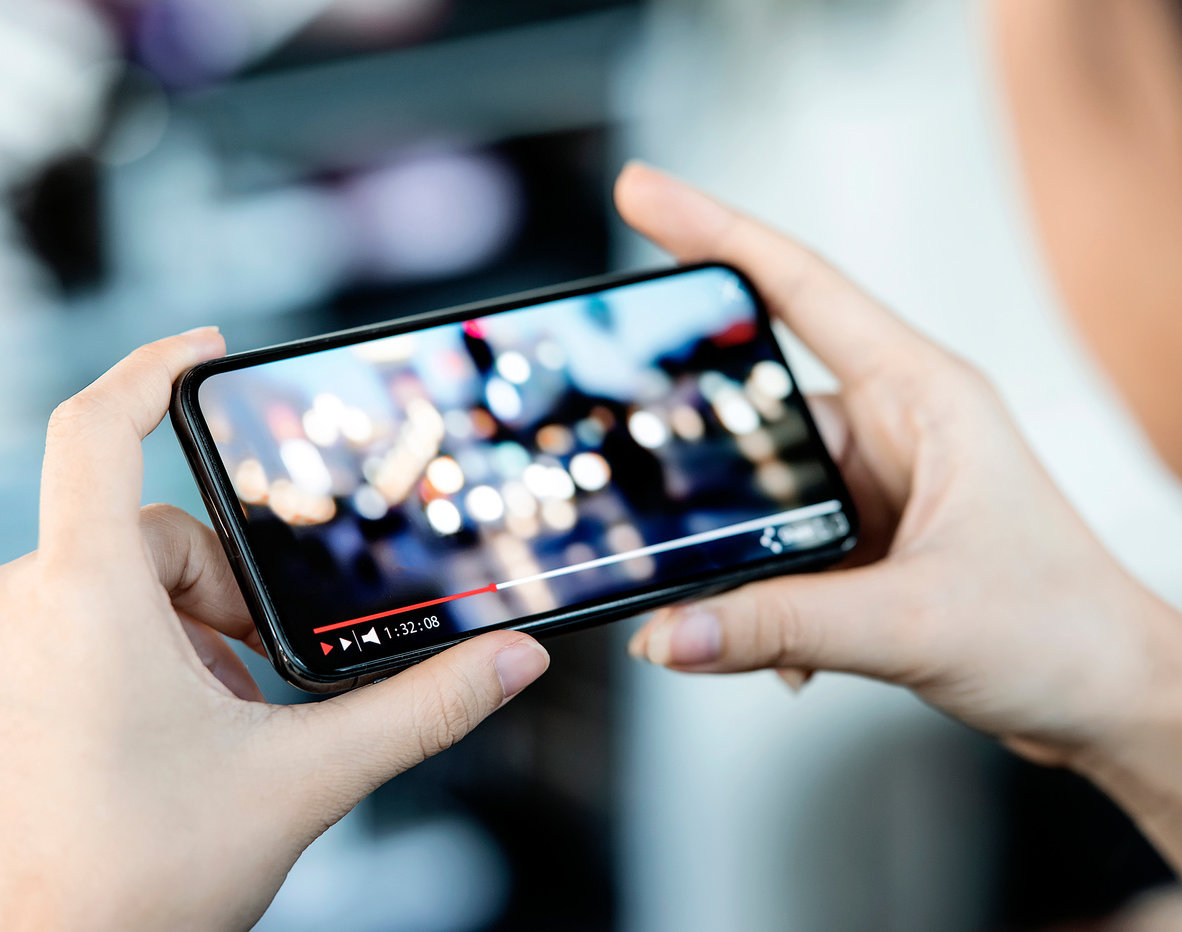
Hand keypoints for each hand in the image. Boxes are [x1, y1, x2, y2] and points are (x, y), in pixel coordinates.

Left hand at [0, 330, 549, 931]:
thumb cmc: (148, 887)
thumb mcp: (302, 778)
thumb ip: (419, 706)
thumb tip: (512, 660)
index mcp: (83, 599)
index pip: (98, 427)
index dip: (153, 367)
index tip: (202, 350)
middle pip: (127, 541)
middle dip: (198, 599)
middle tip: (236, 690)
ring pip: (67, 592)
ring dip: (133, 638)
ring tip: (171, 732)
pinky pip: (7, 641)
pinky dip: (64, 669)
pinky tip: (98, 749)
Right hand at [615, 163, 1181, 862]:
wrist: (1107, 700)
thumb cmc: (1063, 631)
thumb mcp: (913, 623)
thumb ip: (781, 625)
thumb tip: (673, 628)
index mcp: (924, 396)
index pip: (801, 290)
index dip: (714, 233)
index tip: (643, 194)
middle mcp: (896, 427)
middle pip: (761, 401)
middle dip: (703, 448)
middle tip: (643, 476)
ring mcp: (877, 481)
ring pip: (762, 485)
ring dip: (739, 546)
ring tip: (723, 595)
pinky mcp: (863, 534)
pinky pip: (777, 540)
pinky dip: (759, 588)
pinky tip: (773, 638)